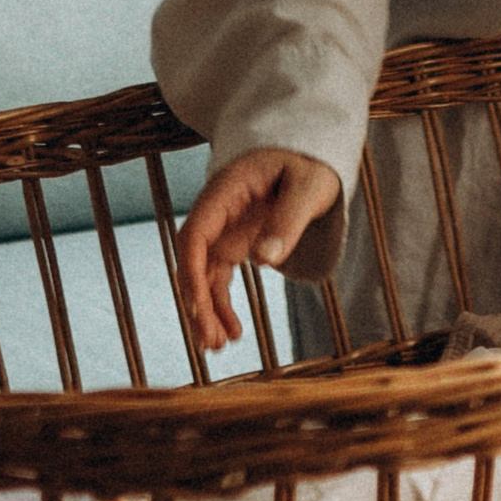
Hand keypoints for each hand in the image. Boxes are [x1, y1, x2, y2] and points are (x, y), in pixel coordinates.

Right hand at [176, 147, 341, 353]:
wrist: (308, 153)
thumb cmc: (309, 162)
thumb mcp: (309, 186)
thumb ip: (288, 220)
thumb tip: (263, 260)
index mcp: (226, 190)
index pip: (196, 233)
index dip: (191, 271)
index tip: (198, 307)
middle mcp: (217, 212)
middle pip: (194, 260)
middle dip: (197, 302)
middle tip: (210, 341)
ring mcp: (224, 230)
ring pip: (203, 275)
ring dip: (207, 311)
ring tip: (218, 347)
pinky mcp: (235, 243)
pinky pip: (219, 278)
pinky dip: (222, 305)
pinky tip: (233, 333)